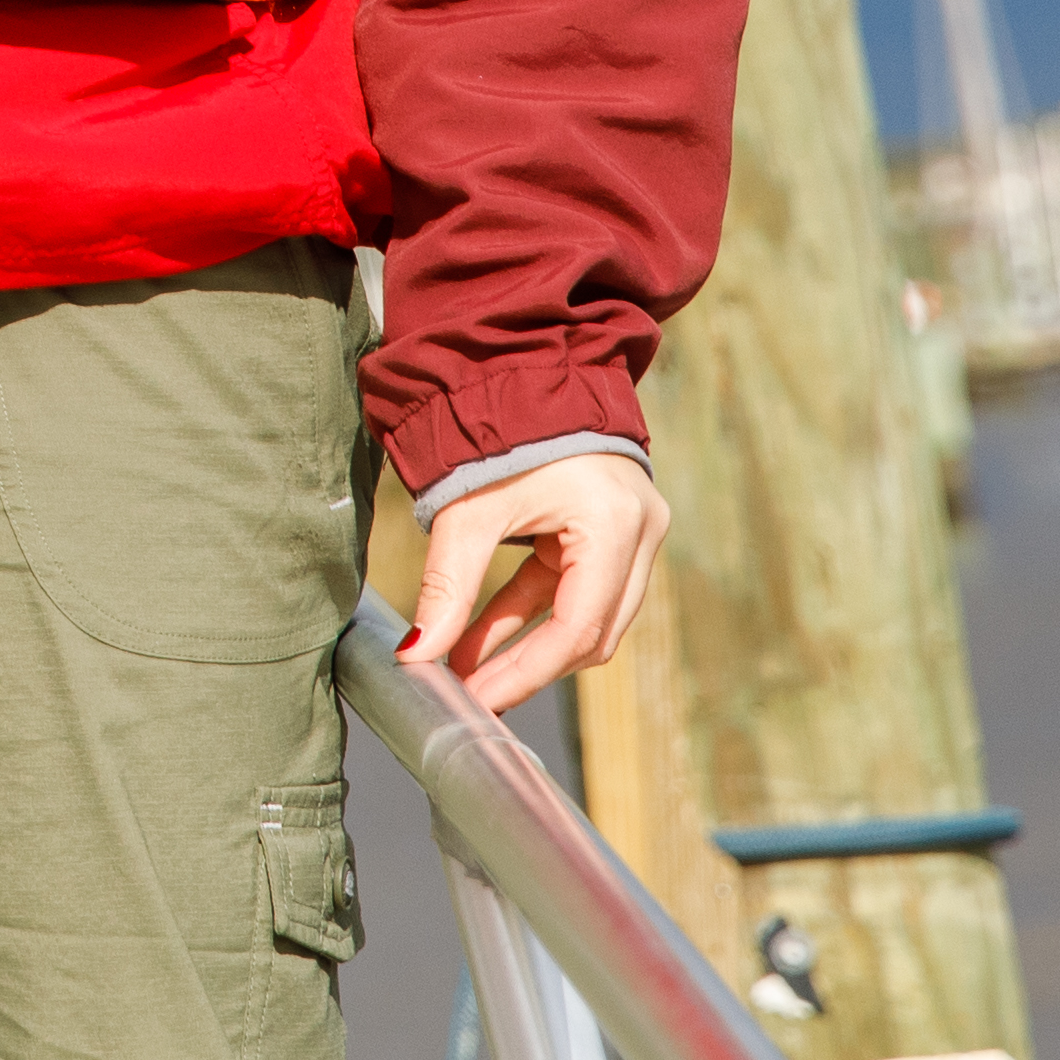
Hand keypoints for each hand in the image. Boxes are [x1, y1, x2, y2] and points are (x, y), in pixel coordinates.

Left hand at [402, 446, 666, 721]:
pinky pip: (577, 587)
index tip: (477, 698)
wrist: (526, 362)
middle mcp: (641, 531)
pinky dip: (534, 612)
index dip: (526, 671)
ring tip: (468, 669)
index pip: (578, 627)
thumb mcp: (469, 509)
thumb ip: (446, 586)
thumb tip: (418, 656)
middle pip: (593, 631)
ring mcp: (636, 529)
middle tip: (472, 694)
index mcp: (614, 525)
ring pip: (589, 614)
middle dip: (530, 666)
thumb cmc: (501, 428)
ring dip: (529, 643)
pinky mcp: (616, 527)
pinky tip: (482, 637)